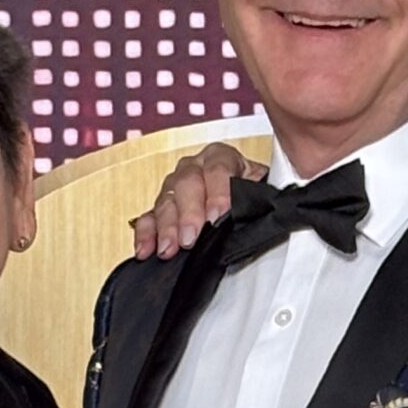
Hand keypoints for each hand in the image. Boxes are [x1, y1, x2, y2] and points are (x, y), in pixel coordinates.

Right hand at [131, 141, 266, 259]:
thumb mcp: (262, 194)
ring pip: (166, 201)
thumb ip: (258, 199)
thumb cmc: (255, 199)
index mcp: (222, 157)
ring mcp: (176, 188)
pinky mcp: (163, 210)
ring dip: (166, 227)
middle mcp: (196, 168)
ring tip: (169, 249)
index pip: (218, 168)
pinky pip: (149, 218)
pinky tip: (146, 250)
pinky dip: (146, 235)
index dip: (217, 192)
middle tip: (191, 237)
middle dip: (188, 213)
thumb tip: (260, 214)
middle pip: (186, 183)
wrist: (249, 207)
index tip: (218, 216)